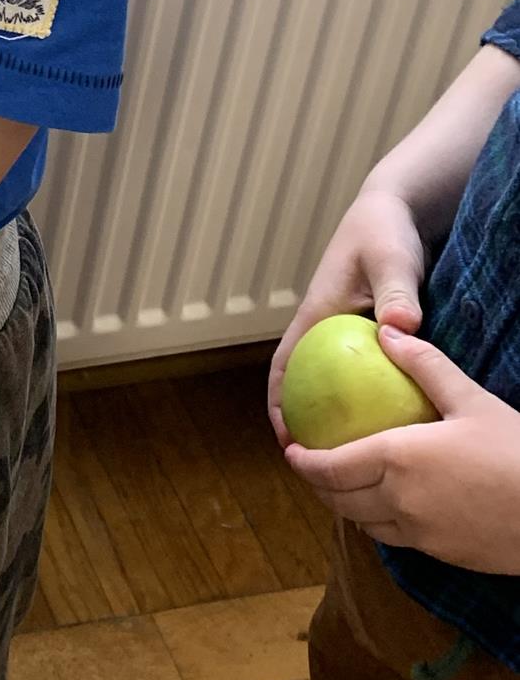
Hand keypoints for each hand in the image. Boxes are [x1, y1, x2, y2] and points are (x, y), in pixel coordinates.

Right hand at [268, 189, 427, 442]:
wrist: (393, 212)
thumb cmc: (385, 232)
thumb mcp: (391, 260)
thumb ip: (396, 293)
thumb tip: (402, 328)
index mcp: (316, 317)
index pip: (285, 367)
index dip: (278, 405)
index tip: (285, 442)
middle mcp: (323, 331)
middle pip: (304, 386)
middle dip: (305, 426)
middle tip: (323, 468)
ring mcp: (343, 336)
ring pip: (331, 385)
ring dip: (333, 417)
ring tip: (355, 458)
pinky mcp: (365, 336)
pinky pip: (359, 377)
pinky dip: (365, 402)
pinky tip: (393, 426)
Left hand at [285, 327, 519, 574]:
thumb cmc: (517, 453)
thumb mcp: (471, 400)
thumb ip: (425, 365)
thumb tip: (387, 333)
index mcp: (397, 460)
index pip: (330, 467)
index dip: (303, 462)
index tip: (290, 450)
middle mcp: (399, 502)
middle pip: (339, 500)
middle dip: (318, 485)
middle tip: (310, 466)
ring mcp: (420, 535)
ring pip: (364, 524)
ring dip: (346, 506)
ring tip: (344, 485)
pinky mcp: (441, 555)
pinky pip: (395, 538)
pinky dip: (378, 522)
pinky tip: (388, 505)